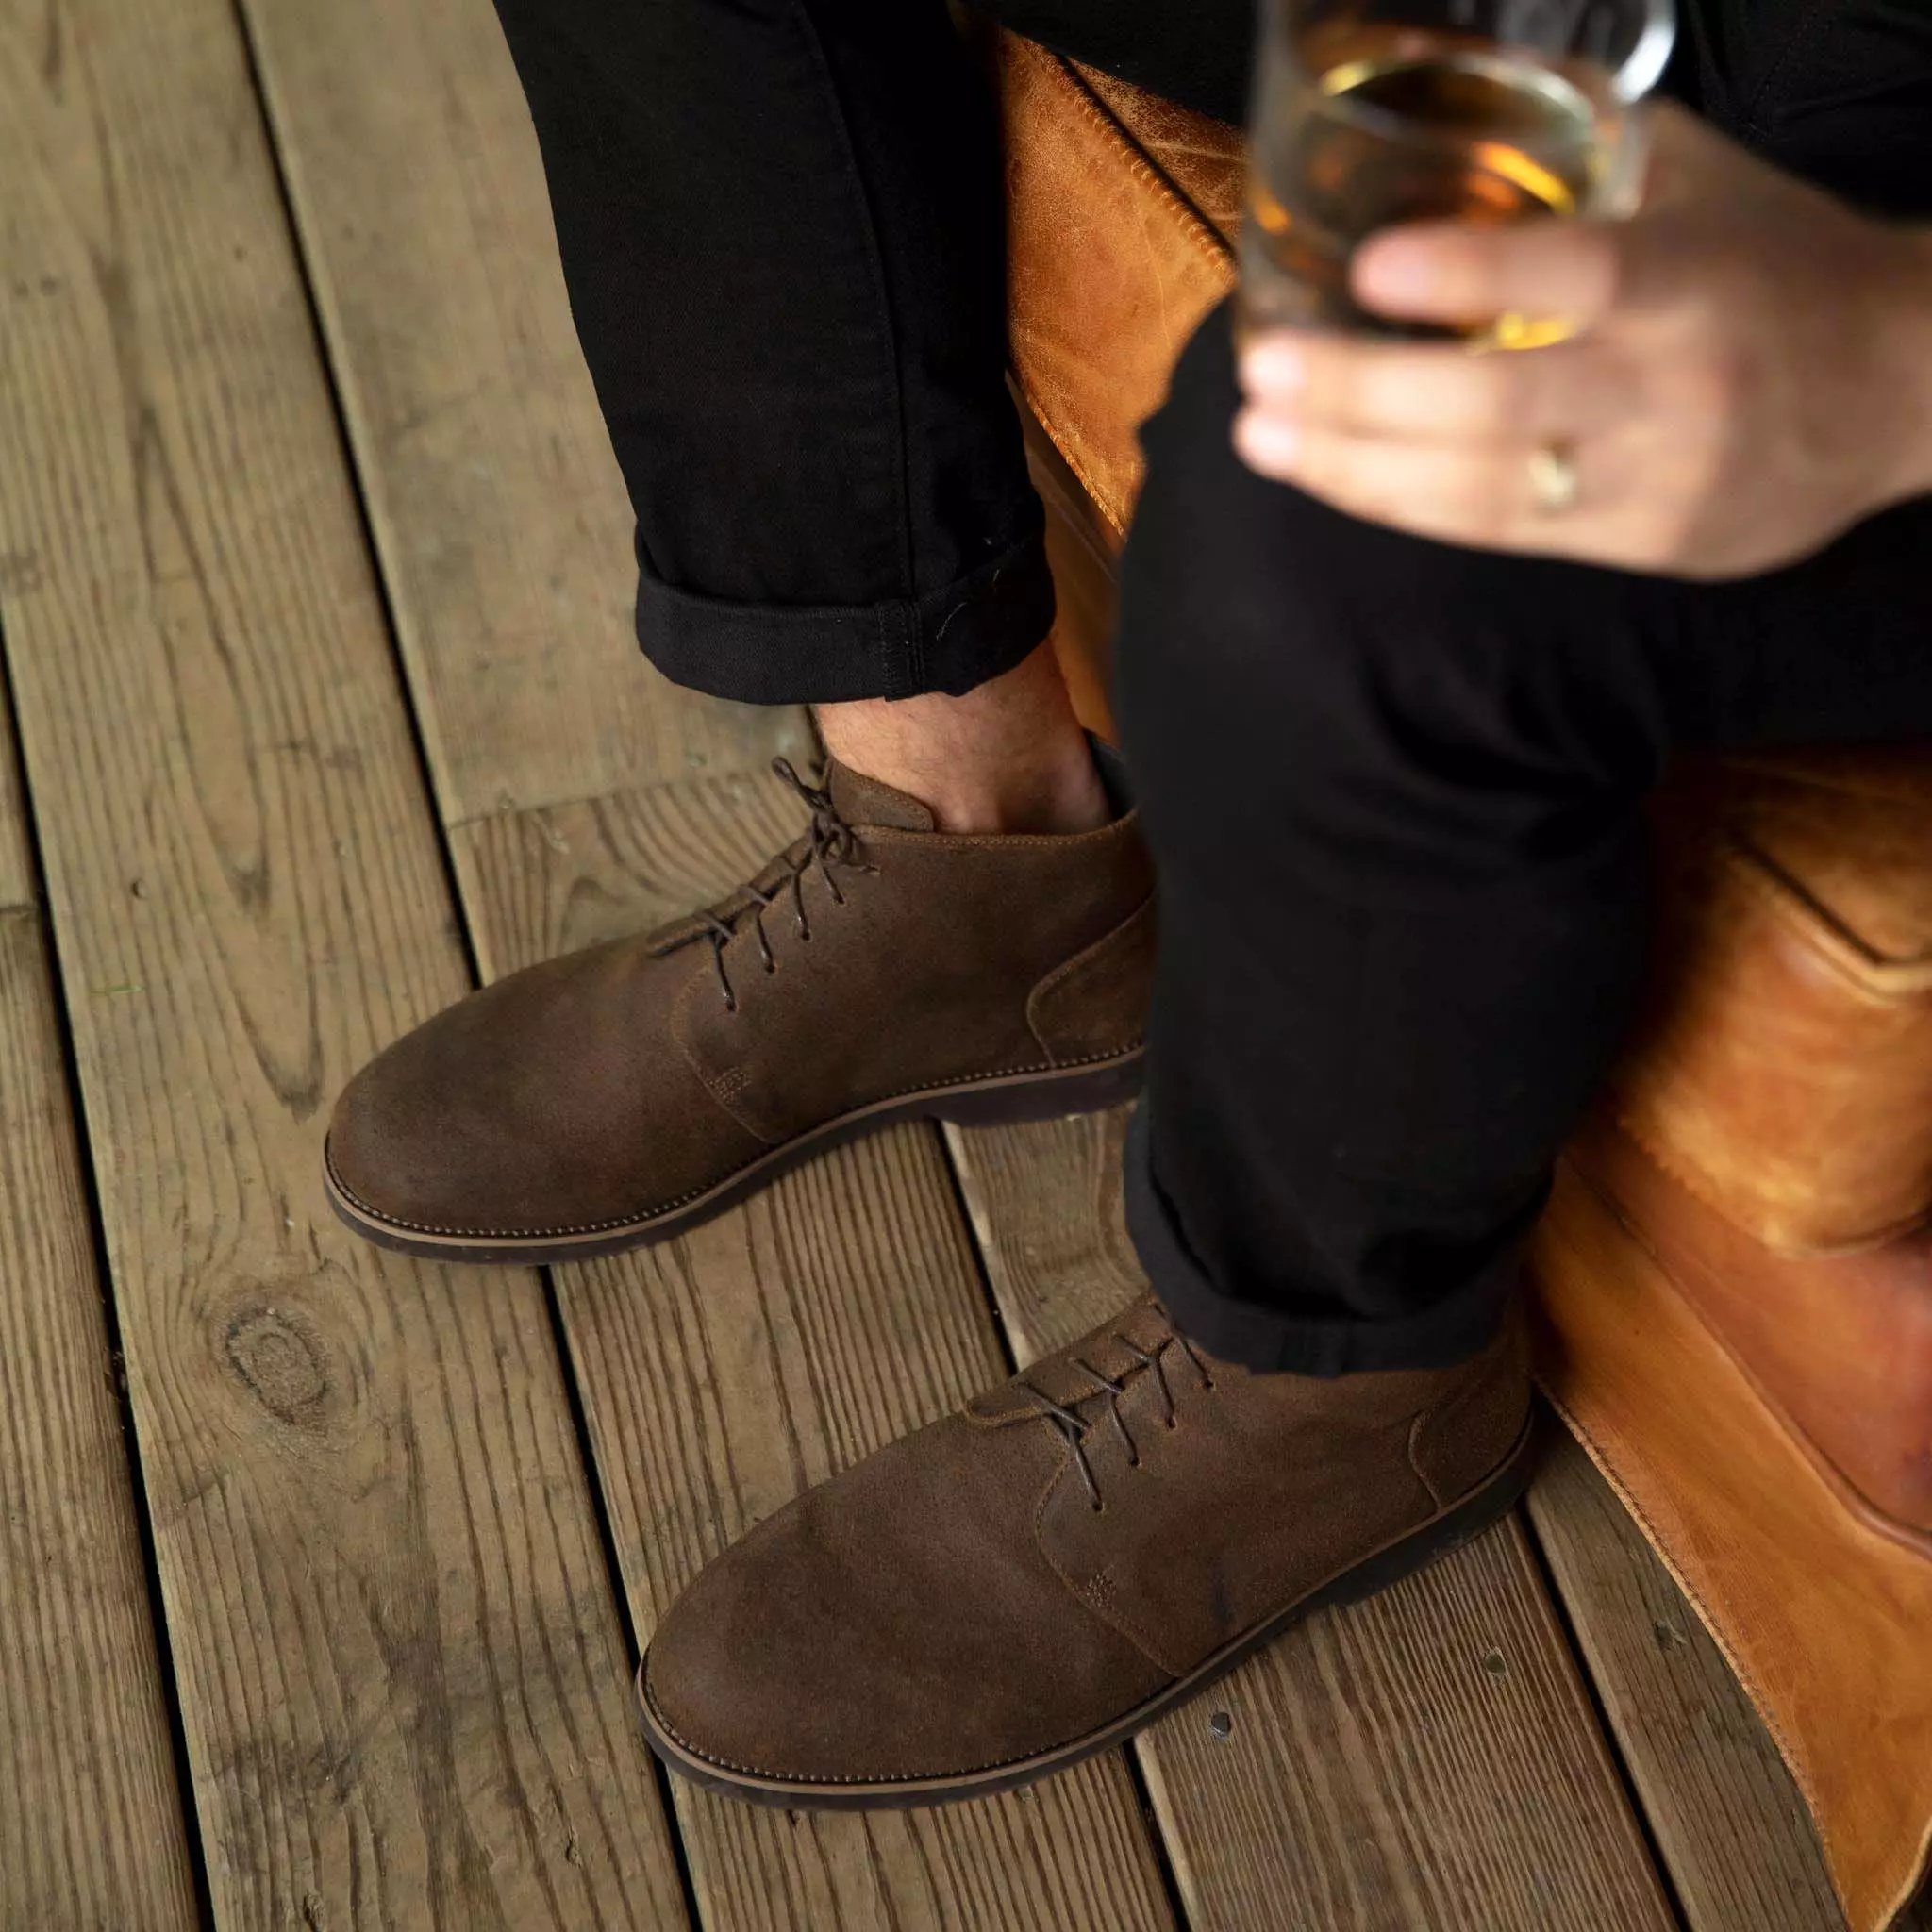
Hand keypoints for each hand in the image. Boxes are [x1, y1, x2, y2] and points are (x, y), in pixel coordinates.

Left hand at [1233, 104, 1931, 577]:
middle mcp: (1676, 389)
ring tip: (1264, 436)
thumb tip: (1442, 100)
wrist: (1904, 387)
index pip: (1576, 273)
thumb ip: (1583, 155)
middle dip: (1361, 395)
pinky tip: (1338, 474)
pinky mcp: (1647, 547)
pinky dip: (1409, 503)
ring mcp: (1659, 481)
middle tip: (1260, 373)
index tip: (1370, 267)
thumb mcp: (1701, 185)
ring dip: (1357, 467)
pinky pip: (1504, 535)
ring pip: (1484, 492)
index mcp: (1696, 280)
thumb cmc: (1777, 268)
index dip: (1470, 271)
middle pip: (1497, 404)